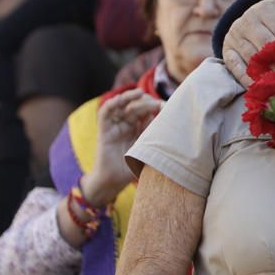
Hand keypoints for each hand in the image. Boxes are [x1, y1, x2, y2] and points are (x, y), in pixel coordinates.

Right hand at [82, 89, 162, 205]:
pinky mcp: (104, 130)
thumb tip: (170, 122)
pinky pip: (105, 114)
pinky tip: (121, 99)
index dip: (156, 107)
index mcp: (139, 129)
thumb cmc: (132, 168)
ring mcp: (115, 127)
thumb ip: (155, 136)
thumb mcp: (148, 150)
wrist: (114, 181)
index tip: (166, 106)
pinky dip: (112, 104)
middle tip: (155, 102)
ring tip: (140, 93)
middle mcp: (127, 125)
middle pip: (136, 107)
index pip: (147, 113)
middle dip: (146, 101)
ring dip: (129, 97)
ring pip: (120, 106)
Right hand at [222, 0, 274, 86]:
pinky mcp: (227, 50)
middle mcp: (249, 20)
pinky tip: (262, 90)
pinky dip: (248, 80)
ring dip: (266, 74)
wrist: (256, 13)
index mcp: (269, 10)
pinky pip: (235, 67)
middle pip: (265, 46)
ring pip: (251, 58)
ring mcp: (235, 35)